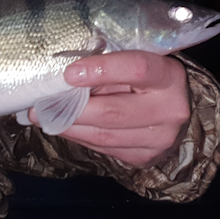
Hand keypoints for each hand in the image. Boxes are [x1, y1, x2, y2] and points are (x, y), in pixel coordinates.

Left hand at [43, 52, 191, 167]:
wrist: (177, 108)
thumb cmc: (149, 78)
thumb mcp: (136, 61)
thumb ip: (109, 67)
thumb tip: (65, 78)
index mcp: (169, 76)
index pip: (136, 69)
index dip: (101, 70)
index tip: (69, 73)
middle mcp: (170, 110)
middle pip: (113, 112)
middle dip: (71, 109)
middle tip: (41, 105)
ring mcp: (160, 139)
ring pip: (105, 136)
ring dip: (70, 127)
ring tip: (44, 118)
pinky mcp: (146, 157)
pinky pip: (106, 148)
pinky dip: (81, 138)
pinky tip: (66, 128)